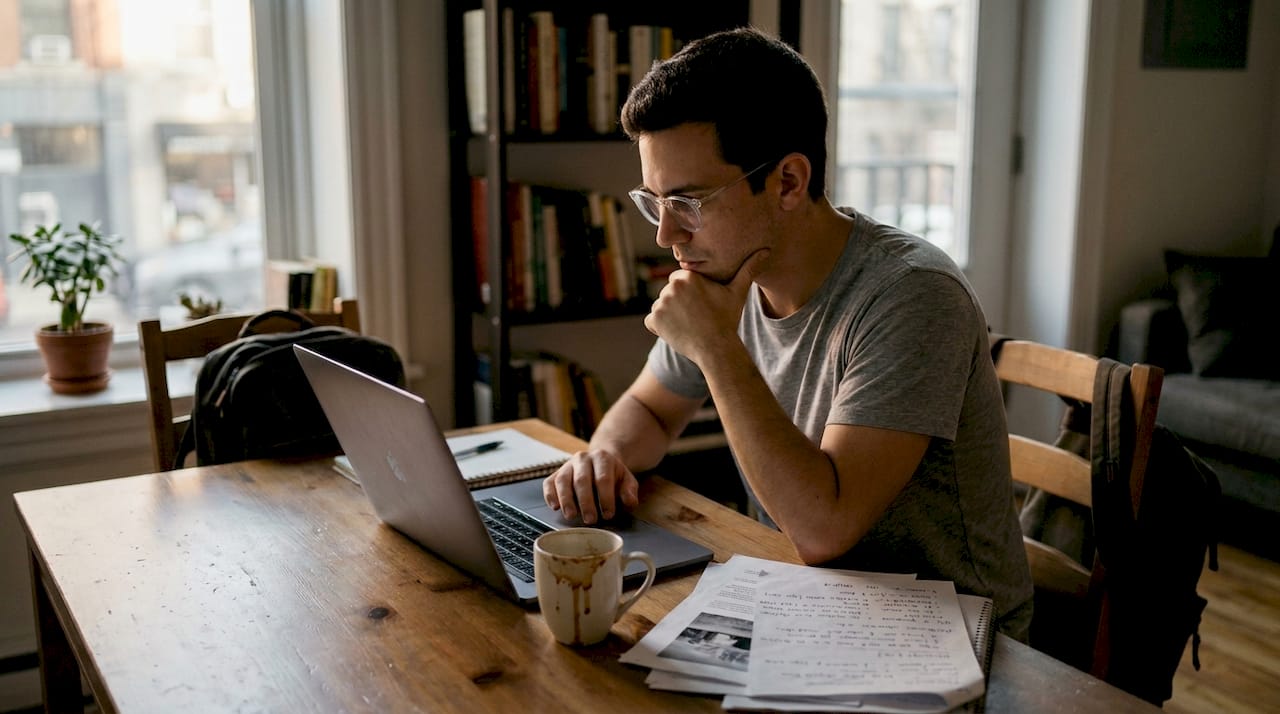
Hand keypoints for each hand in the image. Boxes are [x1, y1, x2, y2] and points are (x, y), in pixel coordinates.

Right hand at [542, 449, 639, 523]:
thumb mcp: (627, 480)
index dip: (606, 498)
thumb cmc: (613, 476)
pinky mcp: (555, 473)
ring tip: (571, 515)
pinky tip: (554, 507)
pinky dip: (550, 495)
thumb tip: (630, 502)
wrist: (599, 463)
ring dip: (566, 500)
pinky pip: (549, 483)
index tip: (608, 514)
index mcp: (602, 458)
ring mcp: (567, 465)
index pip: (603, 478)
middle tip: (590, 520)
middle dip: (586, 502)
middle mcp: (582, 458)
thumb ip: (629, 491)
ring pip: (563, 481)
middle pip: (582, 480)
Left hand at [644, 248, 769, 364]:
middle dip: (680, 302)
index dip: (691, 292)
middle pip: (671, 292)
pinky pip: (653, 321)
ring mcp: (660, 304)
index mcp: (688, 276)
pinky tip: (678, 331)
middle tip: (696, 316)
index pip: (681, 278)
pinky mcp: (653, 320)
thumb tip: (766, 251)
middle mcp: (671, 287)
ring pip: (662, 306)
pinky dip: (660, 327)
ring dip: (670, 315)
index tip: (702, 303)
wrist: (716, 348)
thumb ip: (748, 269)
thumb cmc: (727, 319)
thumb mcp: (738, 292)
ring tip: (689, 324)